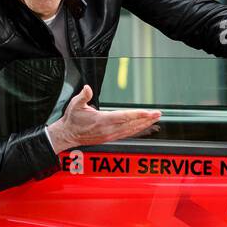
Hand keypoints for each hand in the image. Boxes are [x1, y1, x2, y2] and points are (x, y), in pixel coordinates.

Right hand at [46, 85, 160, 153]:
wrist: (67, 135)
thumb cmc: (72, 119)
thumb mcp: (75, 105)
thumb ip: (83, 96)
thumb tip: (87, 88)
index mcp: (102, 120)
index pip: (124, 117)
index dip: (138, 114)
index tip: (149, 112)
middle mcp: (108, 130)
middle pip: (132, 124)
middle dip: (146, 119)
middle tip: (158, 114)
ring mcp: (110, 135)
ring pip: (132, 130)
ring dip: (144, 125)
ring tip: (155, 119)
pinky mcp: (110, 138)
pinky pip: (127, 134)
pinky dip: (138, 130)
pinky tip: (144, 127)